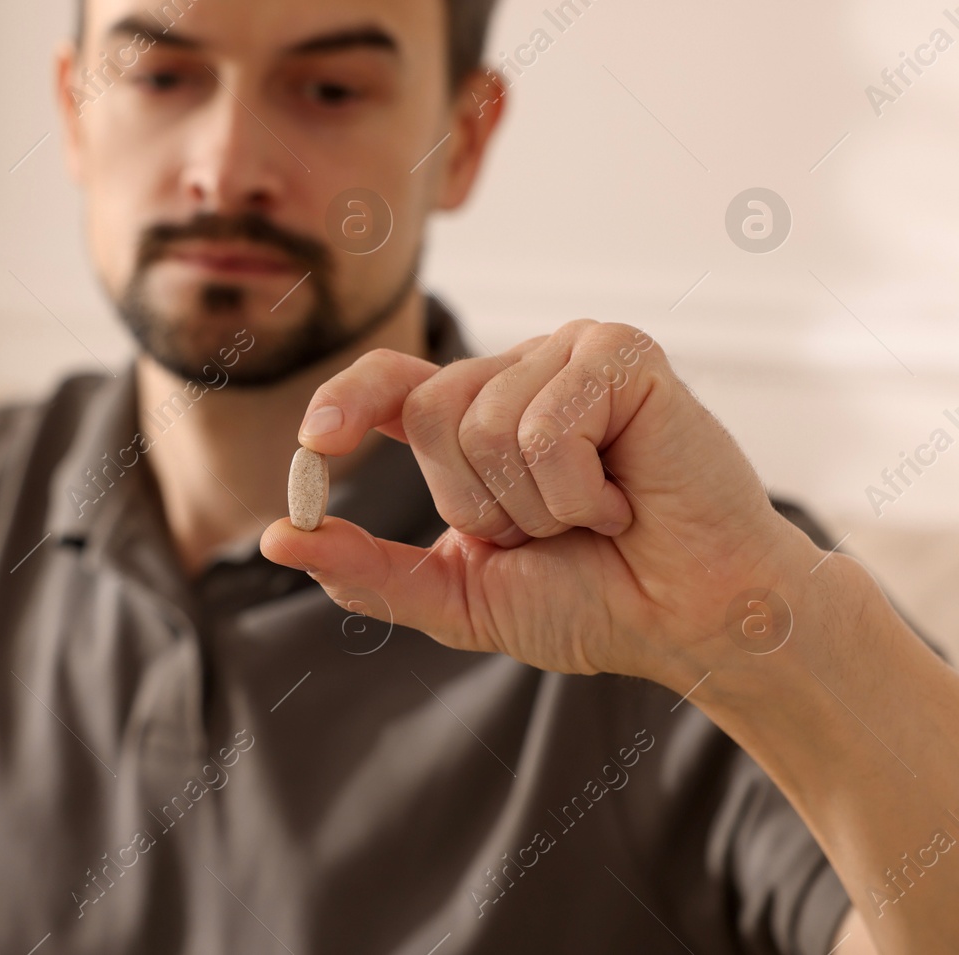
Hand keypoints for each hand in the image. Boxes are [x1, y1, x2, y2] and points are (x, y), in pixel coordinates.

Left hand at [260, 320, 818, 686]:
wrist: (694, 620)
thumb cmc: (594, 600)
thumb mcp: (461, 595)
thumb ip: (370, 569)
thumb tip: (279, 538)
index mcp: (478, 417)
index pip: (389, 385)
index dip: (346, 403)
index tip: (316, 444)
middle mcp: (518, 373)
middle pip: (429, 411)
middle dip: (480, 503)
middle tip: (554, 527)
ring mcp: (570, 354)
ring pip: (482, 421)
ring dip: (536, 504)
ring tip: (597, 512)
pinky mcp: (620, 353)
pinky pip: (543, 424)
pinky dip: (577, 489)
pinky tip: (625, 495)